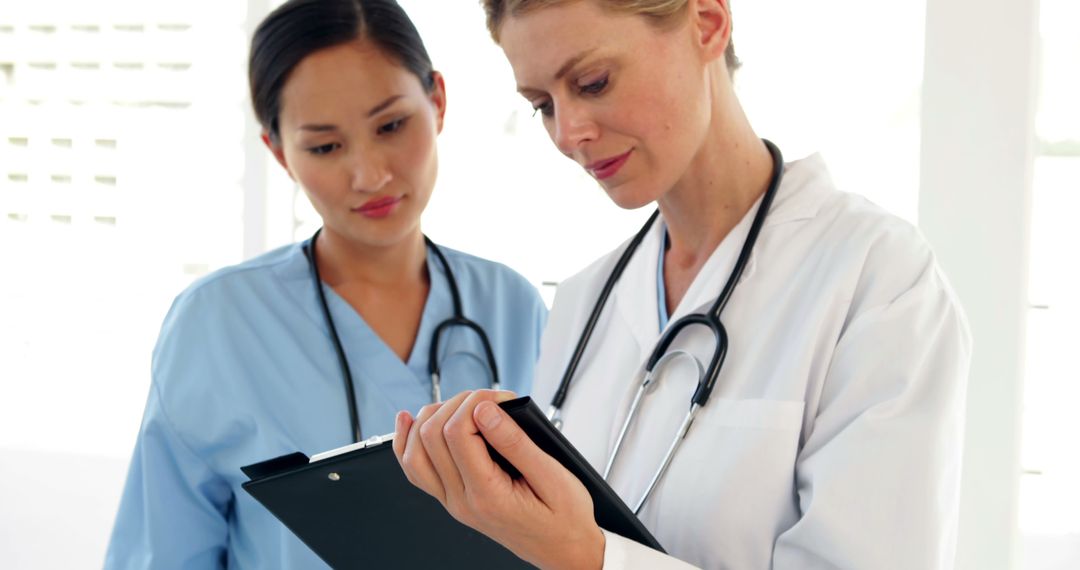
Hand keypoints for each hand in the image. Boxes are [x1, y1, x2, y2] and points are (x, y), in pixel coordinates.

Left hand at [392, 390, 604, 569]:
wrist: (563, 551)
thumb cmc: (563, 518)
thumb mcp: (552, 476)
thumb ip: (515, 442)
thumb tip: (485, 410)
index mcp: (487, 495)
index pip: (457, 434)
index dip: (475, 403)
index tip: (501, 397)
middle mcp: (462, 501)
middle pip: (432, 436)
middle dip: (457, 405)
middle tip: (489, 400)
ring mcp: (452, 502)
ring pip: (414, 452)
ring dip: (431, 418)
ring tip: (461, 406)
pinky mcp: (452, 499)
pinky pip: (415, 469)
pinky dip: (407, 441)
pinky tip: (409, 421)